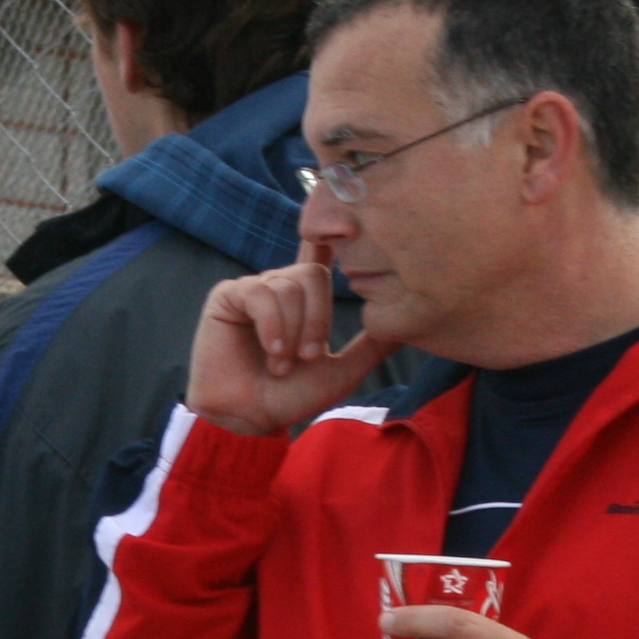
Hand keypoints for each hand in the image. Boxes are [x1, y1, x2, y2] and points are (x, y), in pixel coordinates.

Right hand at [189, 235, 398, 437]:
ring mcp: (253, 290)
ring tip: (283, 364)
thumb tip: (410, 323)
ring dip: (293, 332)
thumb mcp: (343, 371)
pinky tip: (273, 351)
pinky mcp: (228, 297)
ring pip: (289, 287)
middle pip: (313, 276)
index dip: (328, 235)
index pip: (319, 257)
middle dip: (318, 321)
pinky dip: (273, 326)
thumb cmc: (293, 397)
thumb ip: (373, 345)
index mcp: (304, 300)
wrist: (252, 416)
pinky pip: (261, 294)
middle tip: (310, 357)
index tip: (345, 222)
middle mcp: (279, 288)